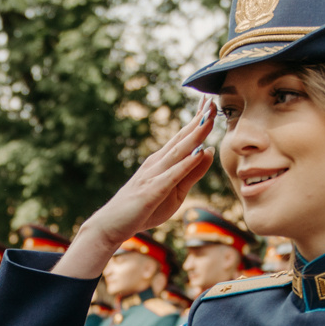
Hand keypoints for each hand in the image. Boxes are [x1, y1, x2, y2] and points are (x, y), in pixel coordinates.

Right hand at [56, 99, 219, 277]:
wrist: (111, 224)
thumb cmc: (143, 209)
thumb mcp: (175, 191)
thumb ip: (192, 173)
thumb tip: (208, 152)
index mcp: (162, 161)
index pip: (183, 137)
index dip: (198, 120)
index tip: (211, 103)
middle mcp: (157, 163)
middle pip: (182, 139)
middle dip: (199, 120)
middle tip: (213, 101)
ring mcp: (153, 175)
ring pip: (178, 152)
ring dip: (195, 135)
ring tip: (210, 119)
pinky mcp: (151, 191)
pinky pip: (172, 175)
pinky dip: (186, 163)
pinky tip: (199, 152)